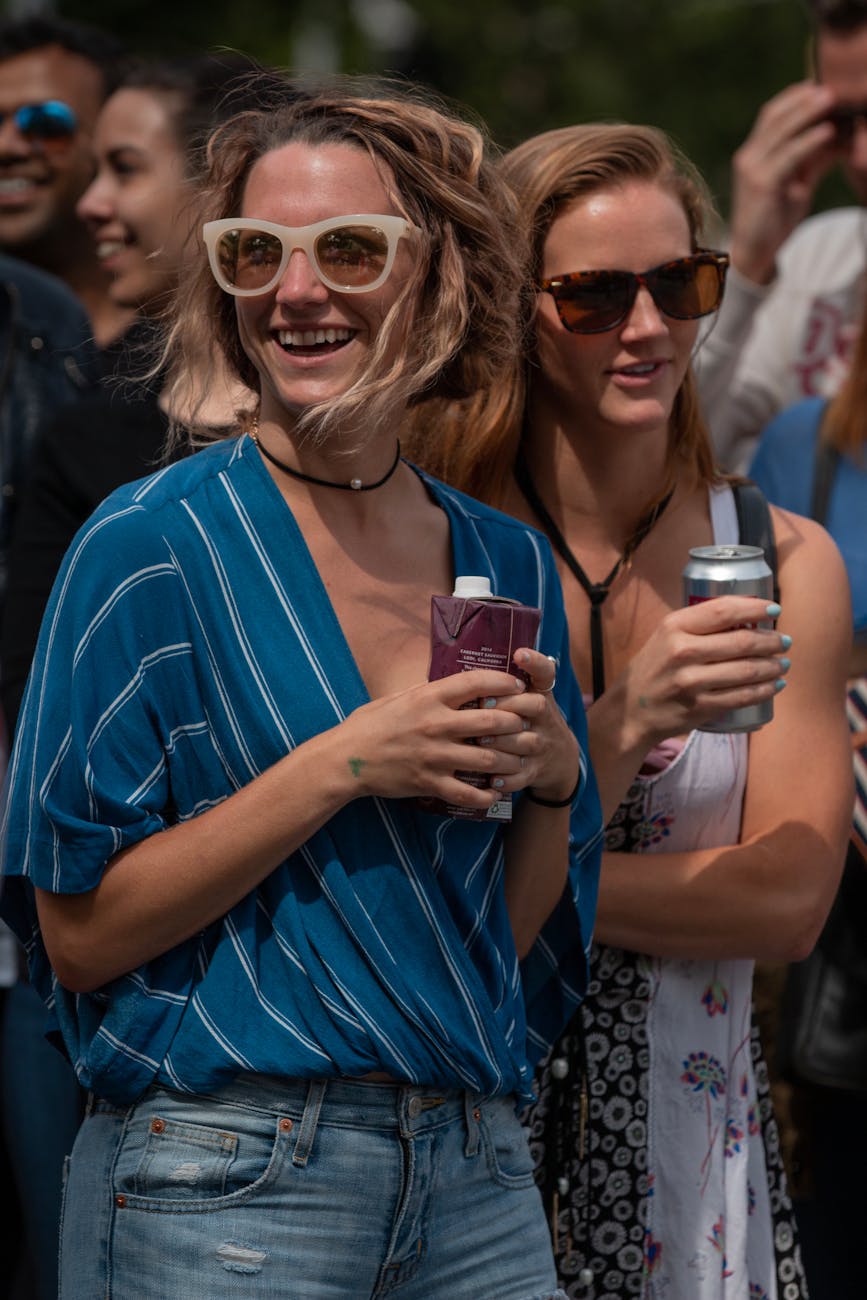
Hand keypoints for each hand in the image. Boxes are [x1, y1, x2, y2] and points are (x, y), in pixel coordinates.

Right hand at [339, 668, 537, 810]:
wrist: (346, 759)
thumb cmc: (370, 724)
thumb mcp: (399, 697)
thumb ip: (429, 692)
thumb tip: (454, 685)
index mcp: (429, 697)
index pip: (477, 682)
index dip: (504, 681)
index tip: (518, 685)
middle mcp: (436, 724)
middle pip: (492, 721)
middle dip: (517, 722)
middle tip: (528, 724)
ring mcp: (434, 756)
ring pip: (488, 759)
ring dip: (510, 760)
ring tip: (520, 759)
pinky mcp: (429, 782)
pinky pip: (468, 793)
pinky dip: (487, 794)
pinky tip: (496, 791)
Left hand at [477, 647, 579, 802]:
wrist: (559, 760)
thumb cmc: (529, 721)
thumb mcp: (528, 698)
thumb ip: (506, 684)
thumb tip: (466, 664)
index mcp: (541, 696)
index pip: (545, 673)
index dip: (535, 662)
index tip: (520, 653)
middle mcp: (546, 719)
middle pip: (535, 706)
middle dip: (509, 705)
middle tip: (482, 703)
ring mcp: (542, 746)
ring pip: (526, 742)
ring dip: (502, 741)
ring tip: (479, 740)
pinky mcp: (536, 772)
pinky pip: (523, 775)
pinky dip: (508, 778)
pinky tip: (491, 779)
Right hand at [609, 595, 788, 751]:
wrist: (630, 711)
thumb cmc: (653, 668)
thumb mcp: (665, 636)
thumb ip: (697, 624)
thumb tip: (745, 612)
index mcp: (674, 626)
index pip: (723, 610)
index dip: (755, 608)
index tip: (774, 609)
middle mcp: (683, 651)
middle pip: (741, 641)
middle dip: (771, 641)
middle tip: (784, 641)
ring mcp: (692, 681)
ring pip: (747, 670)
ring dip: (773, 667)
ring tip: (783, 663)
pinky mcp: (700, 707)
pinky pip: (742, 697)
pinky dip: (764, 691)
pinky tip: (775, 685)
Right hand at [729, 80, 837, 283]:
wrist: (754, 253)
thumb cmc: (775, 219)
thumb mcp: (798, 184)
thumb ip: (813, 159)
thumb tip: (840, 135)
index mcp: (754, 154)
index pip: (772, 114)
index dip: (795, 97)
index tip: (820, 84)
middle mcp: (748, 157)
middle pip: (774, 115)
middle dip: (803, 99)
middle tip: (831, 87)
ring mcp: (751, 169)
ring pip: (780, 130)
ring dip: (808, 112)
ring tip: (832, 100)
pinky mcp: (760, 184)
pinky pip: (788, 155)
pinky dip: (808, 141)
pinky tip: (827, 132)